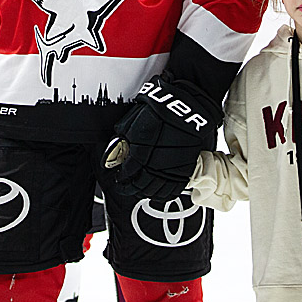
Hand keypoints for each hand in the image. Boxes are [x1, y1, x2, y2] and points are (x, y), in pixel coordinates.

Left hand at [107, 74, 220, 200]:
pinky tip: (161, 190)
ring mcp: (170, 169)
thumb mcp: (132, 121)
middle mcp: (153, 165)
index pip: (126, 175)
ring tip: (142, 189)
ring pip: (156, 190)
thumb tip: (114, 151)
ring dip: (147, 192)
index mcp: (139, 154)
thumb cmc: (159, 110)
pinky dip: (165, 193)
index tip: (119, 179)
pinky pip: (174, 188)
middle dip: (131, 188)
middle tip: (127, 187)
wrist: (186, 108)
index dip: (120, 179)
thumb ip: (122, 139)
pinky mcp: (184, 169)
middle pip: (139, 186)